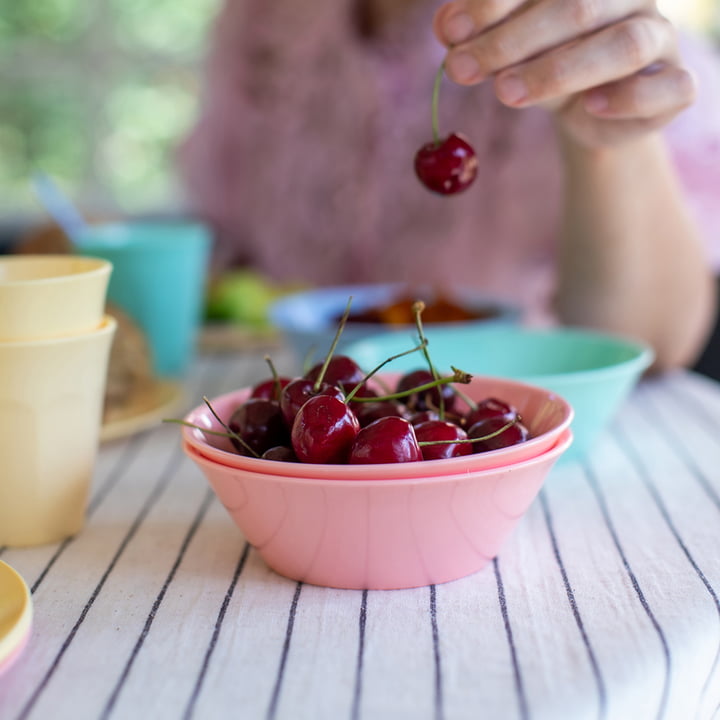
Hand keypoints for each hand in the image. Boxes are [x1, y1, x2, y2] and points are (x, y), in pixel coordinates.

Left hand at [432, 0, 696, 147]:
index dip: (495, 2)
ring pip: (624, 44)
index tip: (449, 32)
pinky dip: (628, 98)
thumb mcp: (509, 51)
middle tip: (461, 69)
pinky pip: (668, 88)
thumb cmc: (548, 66)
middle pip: (578, 7)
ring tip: (506, 93)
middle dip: (512, 40)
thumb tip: (443, 27)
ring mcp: (660, 38)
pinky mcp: (676, 87)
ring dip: (560, 70)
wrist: (593, 112)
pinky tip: (588, 108)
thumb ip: (481, 36)